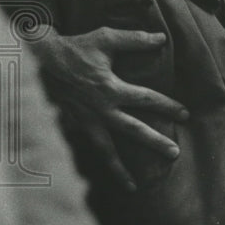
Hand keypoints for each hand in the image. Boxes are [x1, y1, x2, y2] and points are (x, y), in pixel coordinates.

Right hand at [31, 26, 187, 189]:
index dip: (168, 106)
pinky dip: (98, 162)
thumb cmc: (75, 48)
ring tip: (134, 186)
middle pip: (133, 130)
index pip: (146, 100)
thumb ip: (134, 40)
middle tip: (175, 154)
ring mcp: (86, 120)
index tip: (185, 114)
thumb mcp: (105, 38)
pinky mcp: (74, 125)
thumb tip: (161, 38)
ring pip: (106, 150)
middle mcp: (100, 110)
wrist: (38, 60)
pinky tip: (106, 173)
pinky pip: (89, 147)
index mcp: (111, 89)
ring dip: (120, 169)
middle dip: (155, 142)